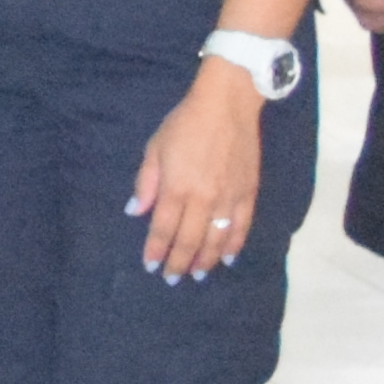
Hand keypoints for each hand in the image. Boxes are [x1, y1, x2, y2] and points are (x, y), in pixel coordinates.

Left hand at [132, 64, 266, 280]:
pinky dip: (234, 245)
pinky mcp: (248, 193)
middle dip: (179, 262)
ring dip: (206, 261)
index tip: (151, 265)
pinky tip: (228, 259)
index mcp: (177, 188)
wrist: (227, 105)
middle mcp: (203, 198)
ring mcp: (229, 198)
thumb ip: (146, 183)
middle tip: (172, 278)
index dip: (156, 250)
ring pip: (217, 240)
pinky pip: (241, 227)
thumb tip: (136, 212)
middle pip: (189, 240)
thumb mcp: (154, 148)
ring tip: (197, 275)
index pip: (163, 229)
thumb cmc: (184, 124)